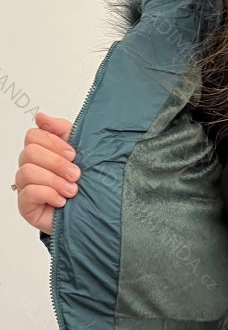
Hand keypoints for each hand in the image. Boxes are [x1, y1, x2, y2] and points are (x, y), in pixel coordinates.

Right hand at [14, 111, 78, 235]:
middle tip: (76, 175)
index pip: (33, 135)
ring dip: (54, 180)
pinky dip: (48, 194)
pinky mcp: (27, 206)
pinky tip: (62, 201)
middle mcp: (32, 167)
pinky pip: (27, 192)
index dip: (53, 142)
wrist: (98, 212)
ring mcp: (27, 187)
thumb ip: (62, 130)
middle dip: (57, 163)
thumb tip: (40, 117)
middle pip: (29, 152)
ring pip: (27, 172)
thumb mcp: (82, 150)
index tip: (73, 154)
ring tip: (73, 191)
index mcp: (43, 152)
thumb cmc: (90, 182)